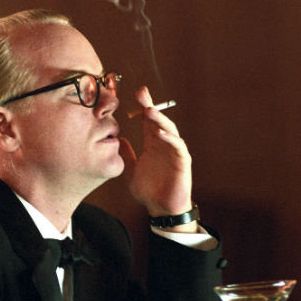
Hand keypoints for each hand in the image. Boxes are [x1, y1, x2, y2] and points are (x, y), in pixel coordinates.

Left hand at [119, 86, 194, 230]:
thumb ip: (126, 155)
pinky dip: (170, 139)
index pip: (148, 121)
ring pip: (170, 130)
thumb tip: (117, 139)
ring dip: (160, 120)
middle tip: (141, 93)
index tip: (136, 92)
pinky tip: (160, 134)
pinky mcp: (182, 162)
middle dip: (150, 106)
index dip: (143, 106)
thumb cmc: (148, 190)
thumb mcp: (131, 170)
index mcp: (152, 143)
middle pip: (158, 120)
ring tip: (149, 111)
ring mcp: (174, 151)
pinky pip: (177, 147)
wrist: (161, 209)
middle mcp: (164, 144)